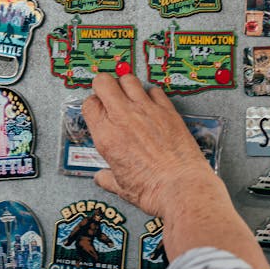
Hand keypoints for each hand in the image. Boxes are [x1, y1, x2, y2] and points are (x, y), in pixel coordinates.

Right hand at [80, 73, 214, 216]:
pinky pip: (154, 89)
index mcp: (107, 135)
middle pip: (104, 82)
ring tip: (129, 95)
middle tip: (109, 94)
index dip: (93, 105)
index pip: (89, 104)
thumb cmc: (153, 189)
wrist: (181, 188)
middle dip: (104, 85)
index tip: (98, 109)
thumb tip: (102, 177)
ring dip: (126, 85)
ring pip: (128, 79)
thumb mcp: (120, 187)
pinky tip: (152, 105)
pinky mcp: (167, 110)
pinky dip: (151, 94)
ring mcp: (146, 111)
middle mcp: (123, 118)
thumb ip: (107, 178)